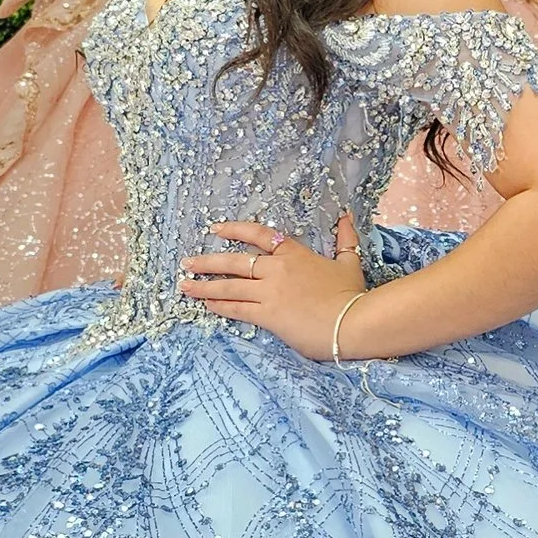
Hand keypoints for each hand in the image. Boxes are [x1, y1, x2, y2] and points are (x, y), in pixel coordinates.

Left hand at [178, 214, 368, 358]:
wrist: (352, 322)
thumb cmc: (351, 293)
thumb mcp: (349, 262)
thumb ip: (345, 238)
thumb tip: (346, 216)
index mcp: (294, 254)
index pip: (259, 235)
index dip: (234, 230)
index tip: (215, 229)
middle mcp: (276, 270)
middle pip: (234, 262)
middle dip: (207, 262)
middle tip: (187, 262)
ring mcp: (270, 292)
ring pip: (230, 286)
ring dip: (204, 286)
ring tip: (185, 285)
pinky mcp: (268, 316)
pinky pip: (237, 308)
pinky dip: (220, 306)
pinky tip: (206, 305)